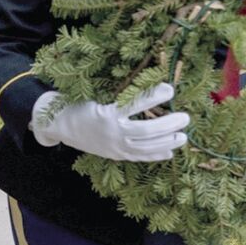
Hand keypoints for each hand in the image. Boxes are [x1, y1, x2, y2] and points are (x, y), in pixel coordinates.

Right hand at [31, 82, 189, 161]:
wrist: (60, 125)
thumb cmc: (79, 104)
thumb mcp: (96, 95)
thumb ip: (120, 95)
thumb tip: (148, 87)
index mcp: (106, 113)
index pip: (135, 105)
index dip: (154, 97)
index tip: (170, 89)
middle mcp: (111, 132)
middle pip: (146, 131)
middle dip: (168, 125)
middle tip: (185, 117)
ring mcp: (114, 146)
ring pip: (145, 147)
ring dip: (167, 142)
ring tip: (183, 136)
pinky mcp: (114, 155)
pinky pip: (138, 157)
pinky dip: (154, 155)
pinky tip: (169, 152)